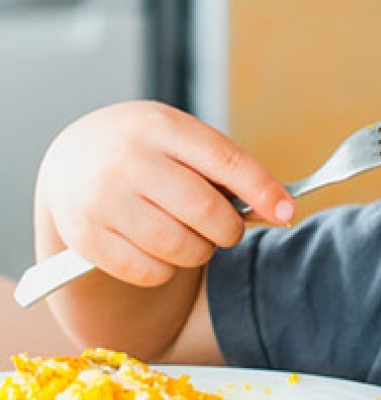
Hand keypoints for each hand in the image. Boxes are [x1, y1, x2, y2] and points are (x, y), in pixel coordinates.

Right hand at [35, 100, 293, 286]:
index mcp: (161, 127)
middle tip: (227, 229)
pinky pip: (151, 272)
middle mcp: (127, 160)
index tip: (286, 211)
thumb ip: (226, 170)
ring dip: (200, 252)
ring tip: (191, 236)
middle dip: (229, 229)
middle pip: (205, 210)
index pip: (224, 161)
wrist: (74, 158)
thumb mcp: (183, 141)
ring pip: (180, 247)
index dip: (261, 189)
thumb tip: (277, 208)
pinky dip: (167, 270)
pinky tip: (159, 249)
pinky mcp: (87, 238)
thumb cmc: (148, 151)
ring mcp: (102, 199)